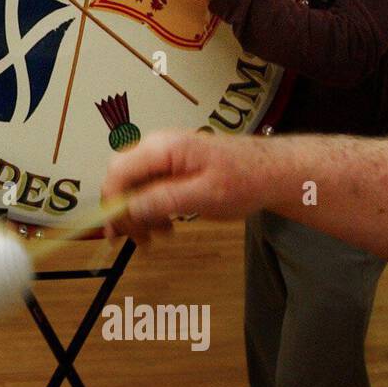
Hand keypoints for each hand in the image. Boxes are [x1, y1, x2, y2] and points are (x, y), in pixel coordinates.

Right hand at [100, 130, 267, 242]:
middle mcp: (158, 147)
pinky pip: (149, 187)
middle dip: (124, 211)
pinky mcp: (172, 166)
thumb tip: (129, 209)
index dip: (112, 203)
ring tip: (157, 236)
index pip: (118, 172)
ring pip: (133, 185)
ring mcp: (165, 156)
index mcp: (163, 148)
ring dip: (138, 213)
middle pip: (121, 178)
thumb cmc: (247, 179)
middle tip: (137, 239)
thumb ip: (164, 199)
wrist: (275, 171)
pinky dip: (151, 208)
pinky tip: (165, 224)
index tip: (119, 231)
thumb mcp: (205, 195)